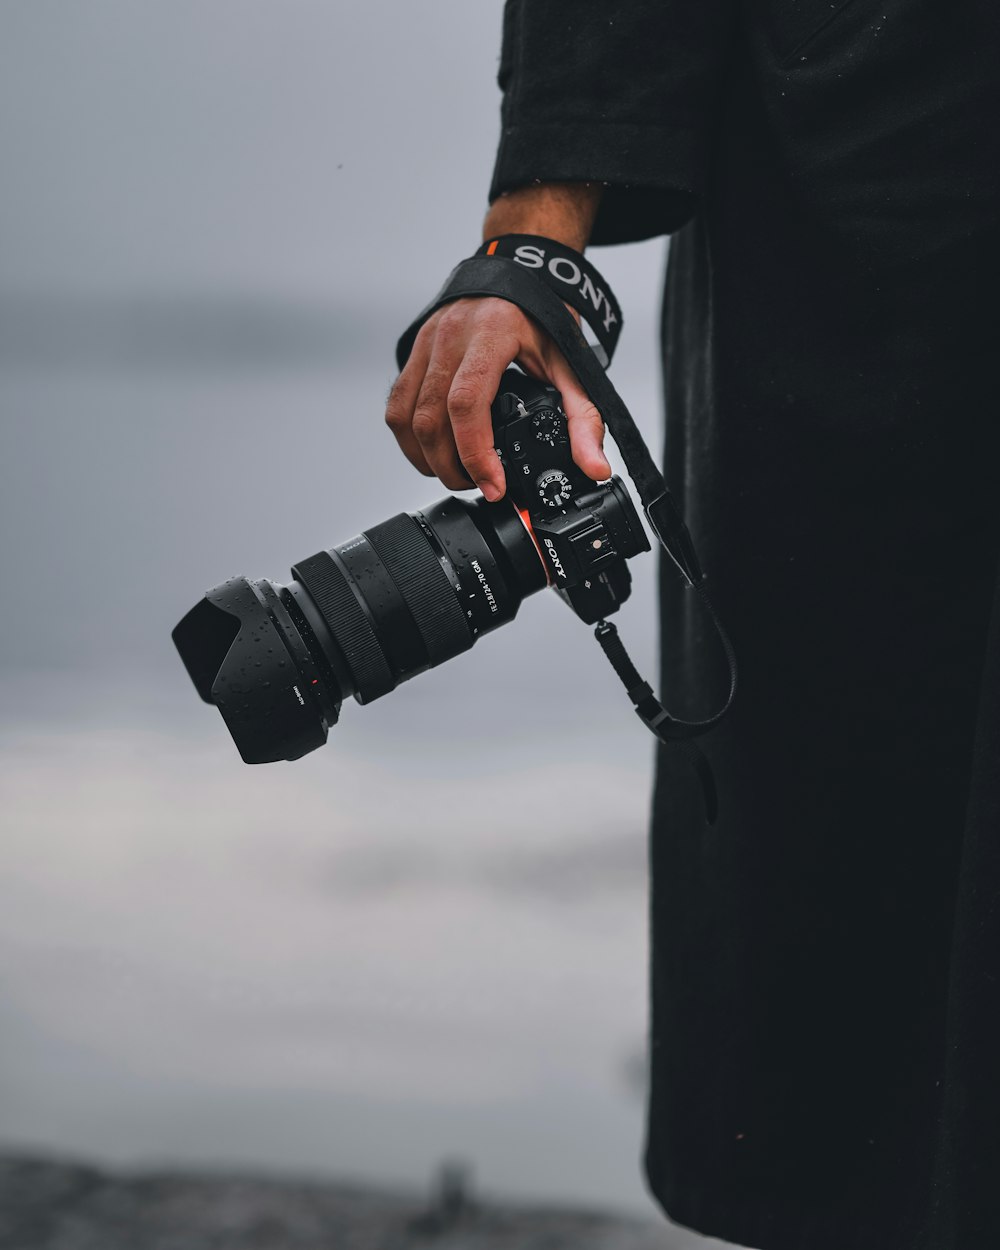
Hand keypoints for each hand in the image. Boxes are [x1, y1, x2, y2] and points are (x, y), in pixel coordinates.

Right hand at [385, 296, 611, 500]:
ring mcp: (427, 343)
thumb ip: (584, 418)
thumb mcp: (571, 364)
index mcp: (491, 334)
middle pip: (432, 418)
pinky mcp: (414, 352)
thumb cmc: (542, 315)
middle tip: (481, 486)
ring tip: (459, 475)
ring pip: (406, 416)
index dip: (475, 452)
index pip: (467, 402)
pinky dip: (411, 439)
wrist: (518, 271)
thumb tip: (594, 468)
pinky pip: (397, 405)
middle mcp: (451, 336)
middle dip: (452, 467)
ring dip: (427, 458)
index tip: (493, 485)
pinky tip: (434, 453)